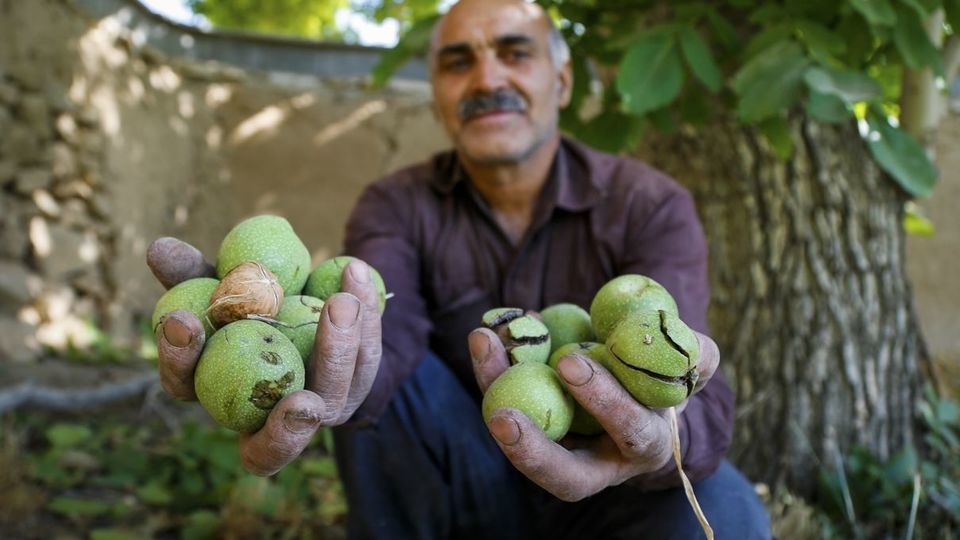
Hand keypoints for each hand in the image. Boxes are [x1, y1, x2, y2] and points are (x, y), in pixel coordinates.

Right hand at [147, 237, 381, 474]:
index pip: (186, 390)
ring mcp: (316, 410)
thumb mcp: (221, 281)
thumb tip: (159, 246)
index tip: (185, 321)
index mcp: (212, 391)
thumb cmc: (252, 299)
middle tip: (303, 402)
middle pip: (274, 439)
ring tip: (340, 302)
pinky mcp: (356, 386)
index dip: (179, 364)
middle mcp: (264, 418)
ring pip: (333, 397)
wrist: (311, 302)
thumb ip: (192, 271)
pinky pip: (366, 357)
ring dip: (338, 352)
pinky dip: (366, 315)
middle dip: (290, 421)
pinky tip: (355, 273)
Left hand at [468, 328, 718, 501]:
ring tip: (485, 344)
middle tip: (502, 416)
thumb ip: (698, 356)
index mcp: (646, 445)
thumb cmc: (664, 373)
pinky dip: (493, 373)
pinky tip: (485, 336)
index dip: (605, 403)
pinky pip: (507, 406)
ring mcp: (562, 453)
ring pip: (524, 443)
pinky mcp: (531, 431)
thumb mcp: (690, 364)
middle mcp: (602, 464)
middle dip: (534, 452)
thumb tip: (691, 349)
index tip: (573, 363)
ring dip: (497, 396)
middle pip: (566, 477)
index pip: (629, 432)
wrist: (632, 383)